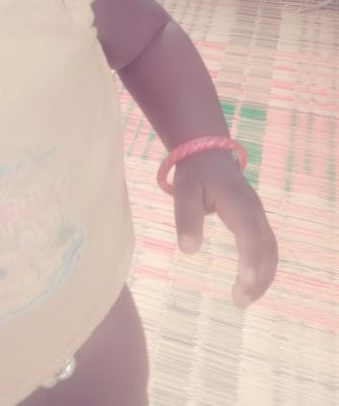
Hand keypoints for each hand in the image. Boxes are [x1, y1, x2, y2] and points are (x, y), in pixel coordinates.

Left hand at [172, 150, 277, 308]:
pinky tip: (250, 284)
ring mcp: (258, 215)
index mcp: (238, 203)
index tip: (245, 283)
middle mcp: (254, 211)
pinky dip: (263, 267)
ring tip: (243, 299)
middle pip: (265, 248)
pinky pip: (267, 247)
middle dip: (258, 277)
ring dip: (262, 276)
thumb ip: (187, 218)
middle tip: (239, 302)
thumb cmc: (194, 174)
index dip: (250, 260)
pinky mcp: (256, 220)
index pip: (249, 235)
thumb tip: (189, 250)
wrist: (208, 152)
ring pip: (270, 250)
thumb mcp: (184, 191)